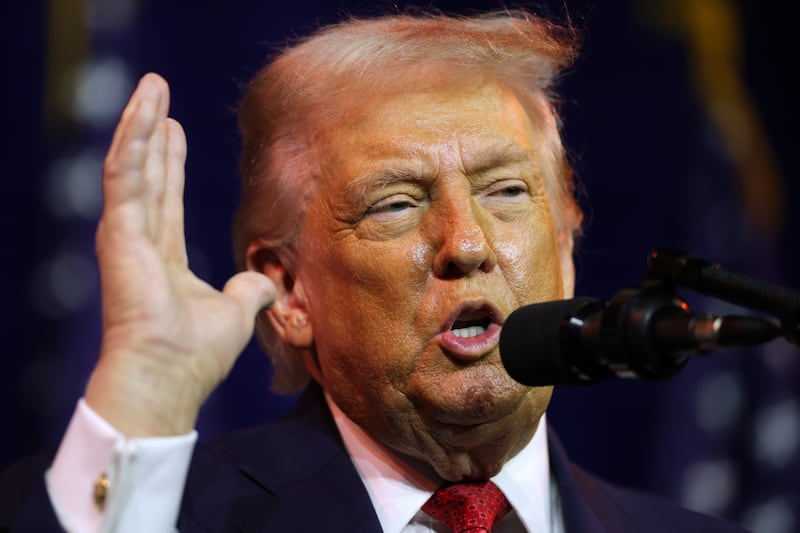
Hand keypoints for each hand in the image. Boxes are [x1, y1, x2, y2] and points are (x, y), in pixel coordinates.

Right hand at [84, 73, 275, 436]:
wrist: (169, 377)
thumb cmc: (197, 354)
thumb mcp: (237, 312)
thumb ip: (250, 289)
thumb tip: (267, 279)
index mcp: (164, 258)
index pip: (166, 197)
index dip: (171, 163)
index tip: (178, 129)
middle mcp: (140, 241)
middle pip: (148, 173)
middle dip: (154, 132)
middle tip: (158, 92)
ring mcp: (126, 235)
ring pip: (133, 165)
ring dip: (141, 122)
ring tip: (151, 85)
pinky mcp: (118, 231)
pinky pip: (125, 174)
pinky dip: (134, 139)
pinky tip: (144, 109)